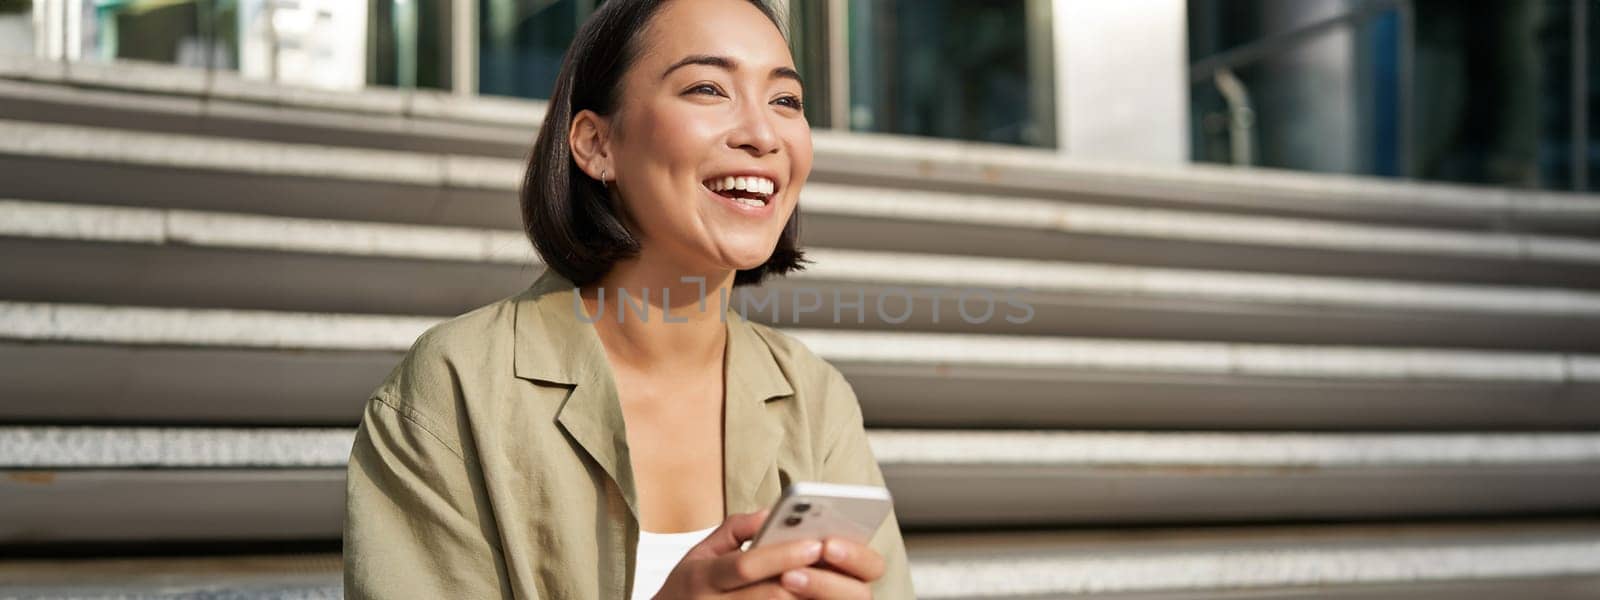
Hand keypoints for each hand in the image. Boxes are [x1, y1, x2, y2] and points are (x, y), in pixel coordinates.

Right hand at [652, 509, 884, 598]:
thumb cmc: (690, 587)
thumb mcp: (700, 552)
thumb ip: (735, 529)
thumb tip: (771, 514)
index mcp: (704, 577)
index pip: (746, 566)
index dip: (783, 555)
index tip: (815, 542)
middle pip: (772, 596)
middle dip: (810, 581)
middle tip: (836, 564)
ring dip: (812, 598)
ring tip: (839, 582)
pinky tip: (818, 597)